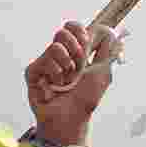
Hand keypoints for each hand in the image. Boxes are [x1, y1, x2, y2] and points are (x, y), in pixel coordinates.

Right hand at [24, 21, 115, 145]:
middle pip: (62, 32)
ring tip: (67, 80)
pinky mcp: (33, 71)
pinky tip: (55, 86)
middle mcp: (59, 56)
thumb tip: (112, 34)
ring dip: (67, 65)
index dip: (80, 31)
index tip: (86, 42)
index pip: (73, 28)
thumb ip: (108, 51)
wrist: (71, 118)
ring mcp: (45, 63)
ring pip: (55, 46)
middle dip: (76, 49)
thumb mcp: (103, 72)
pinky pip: (44, 60)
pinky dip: (55, 74)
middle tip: (79, 66)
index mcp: (74, 53)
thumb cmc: (85, 99)